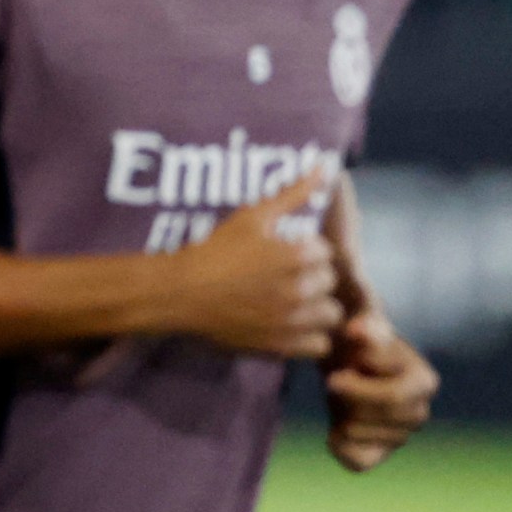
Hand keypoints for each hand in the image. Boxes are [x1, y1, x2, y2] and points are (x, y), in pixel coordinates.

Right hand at [167, 171, 342, 356]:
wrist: (181, 293)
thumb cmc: (214, 250)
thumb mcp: (252, 215)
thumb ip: (293, 193)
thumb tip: (325, 166)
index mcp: (297, 254)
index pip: (326, 252)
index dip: (307, 250)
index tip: (286, 253)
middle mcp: (300, 289)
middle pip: (329, 282)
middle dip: (313, 277)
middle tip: (287, 275)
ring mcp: (292, 321)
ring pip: (330, 314)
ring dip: (317, 307)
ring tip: (296, 301)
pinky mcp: (281, 346)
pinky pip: (318, 344)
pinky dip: (311, 336)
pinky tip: (292, 324)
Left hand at [320, 312, 437, 471]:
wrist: (343, 357)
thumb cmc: (354, 336)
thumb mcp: (360, 321)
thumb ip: (365, 321)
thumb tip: (359, 329)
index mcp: (425, 382)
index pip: (390, 397)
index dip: (356, 382)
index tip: (340, 368)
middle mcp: (420, 412)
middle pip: (371, 418)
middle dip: (346, 398)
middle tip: (332, 381)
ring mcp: (402, 436)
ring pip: (357, 435)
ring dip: (339, 413)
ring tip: (340, 394)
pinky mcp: (380, 452)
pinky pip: (356, 461)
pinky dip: (339, 444)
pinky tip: (336, 423)